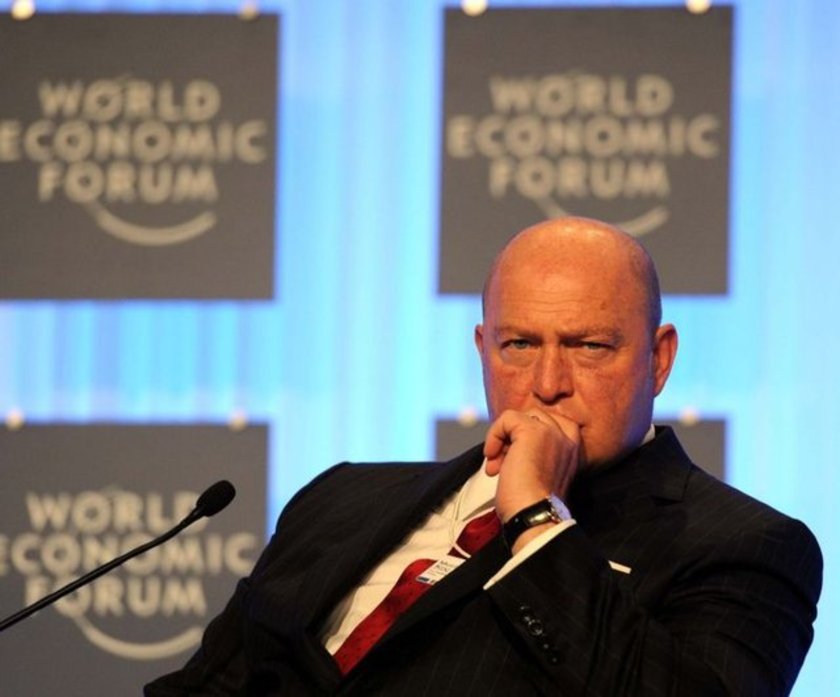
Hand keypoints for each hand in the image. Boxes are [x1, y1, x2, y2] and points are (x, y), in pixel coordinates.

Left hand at [484, 409, 579, 524]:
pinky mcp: (532, 431)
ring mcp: (552, 432)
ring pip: (519, 416)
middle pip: (533, 418)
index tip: (516, 460)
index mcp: (573, 448)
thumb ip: (536, 454)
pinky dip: (493, 435)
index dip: (526, 437)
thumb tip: (510, 442)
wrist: (534, 517)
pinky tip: (492, 458)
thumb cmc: (532, 505)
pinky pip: (507, 418)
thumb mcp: (542, 473)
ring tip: (497, 465)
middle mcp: (567, 437)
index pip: (548, 424)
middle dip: (513, 438)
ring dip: (502, 439)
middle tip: (503, 463)